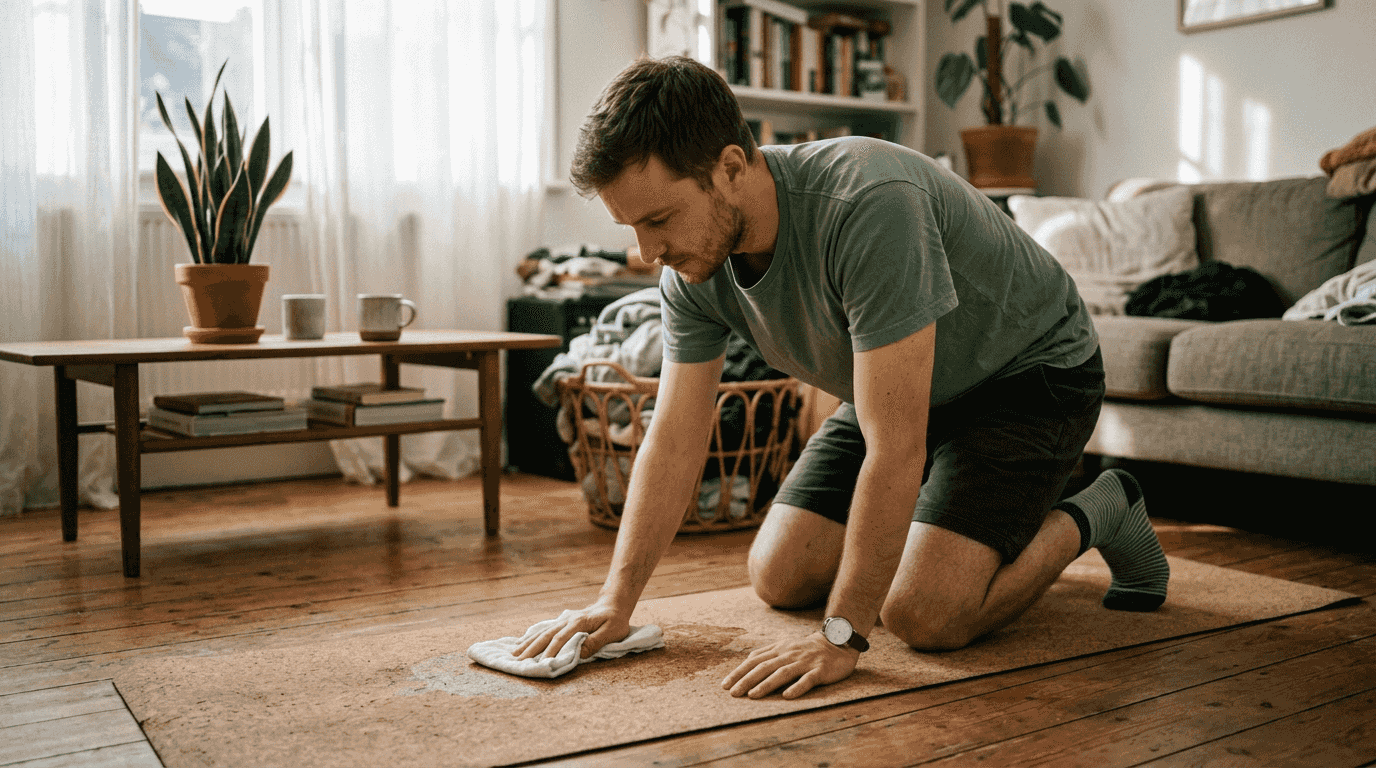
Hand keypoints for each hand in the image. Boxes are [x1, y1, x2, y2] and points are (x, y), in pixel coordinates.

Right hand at [513, 601, 630, 660]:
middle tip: (519, 662)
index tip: (541, 664)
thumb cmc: (615, 620)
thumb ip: (595, 642)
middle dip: (532, 649)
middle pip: (546, 635)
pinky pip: (544, 629)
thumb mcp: (612, 632)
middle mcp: (567, 620)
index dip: (551, 651)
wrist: (612, 604)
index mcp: (579, 623)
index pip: (561, 639)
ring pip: (542, 632)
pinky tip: (522, 642)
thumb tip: (578, 653)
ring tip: (514, 654)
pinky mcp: (562, 622)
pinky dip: (532, 636)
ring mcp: (563, 620)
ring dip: (528, 643)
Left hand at [721, 631, 857, 699]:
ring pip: (783, 673)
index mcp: (779, 649)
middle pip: (764, 667)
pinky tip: (787, 696)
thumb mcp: (785, 646)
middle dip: (746, 680)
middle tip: (733, 693)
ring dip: (766, 684)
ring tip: (752, 695)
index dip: (739, 672)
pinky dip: (797, 687)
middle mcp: (789, 654)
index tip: (725, 685)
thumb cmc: (807, 648)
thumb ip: (767, 653)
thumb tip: (747, 662)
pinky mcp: (820, 670)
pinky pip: (808, 679)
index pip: (754, 661)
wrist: (837, 642)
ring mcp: (805, 662)